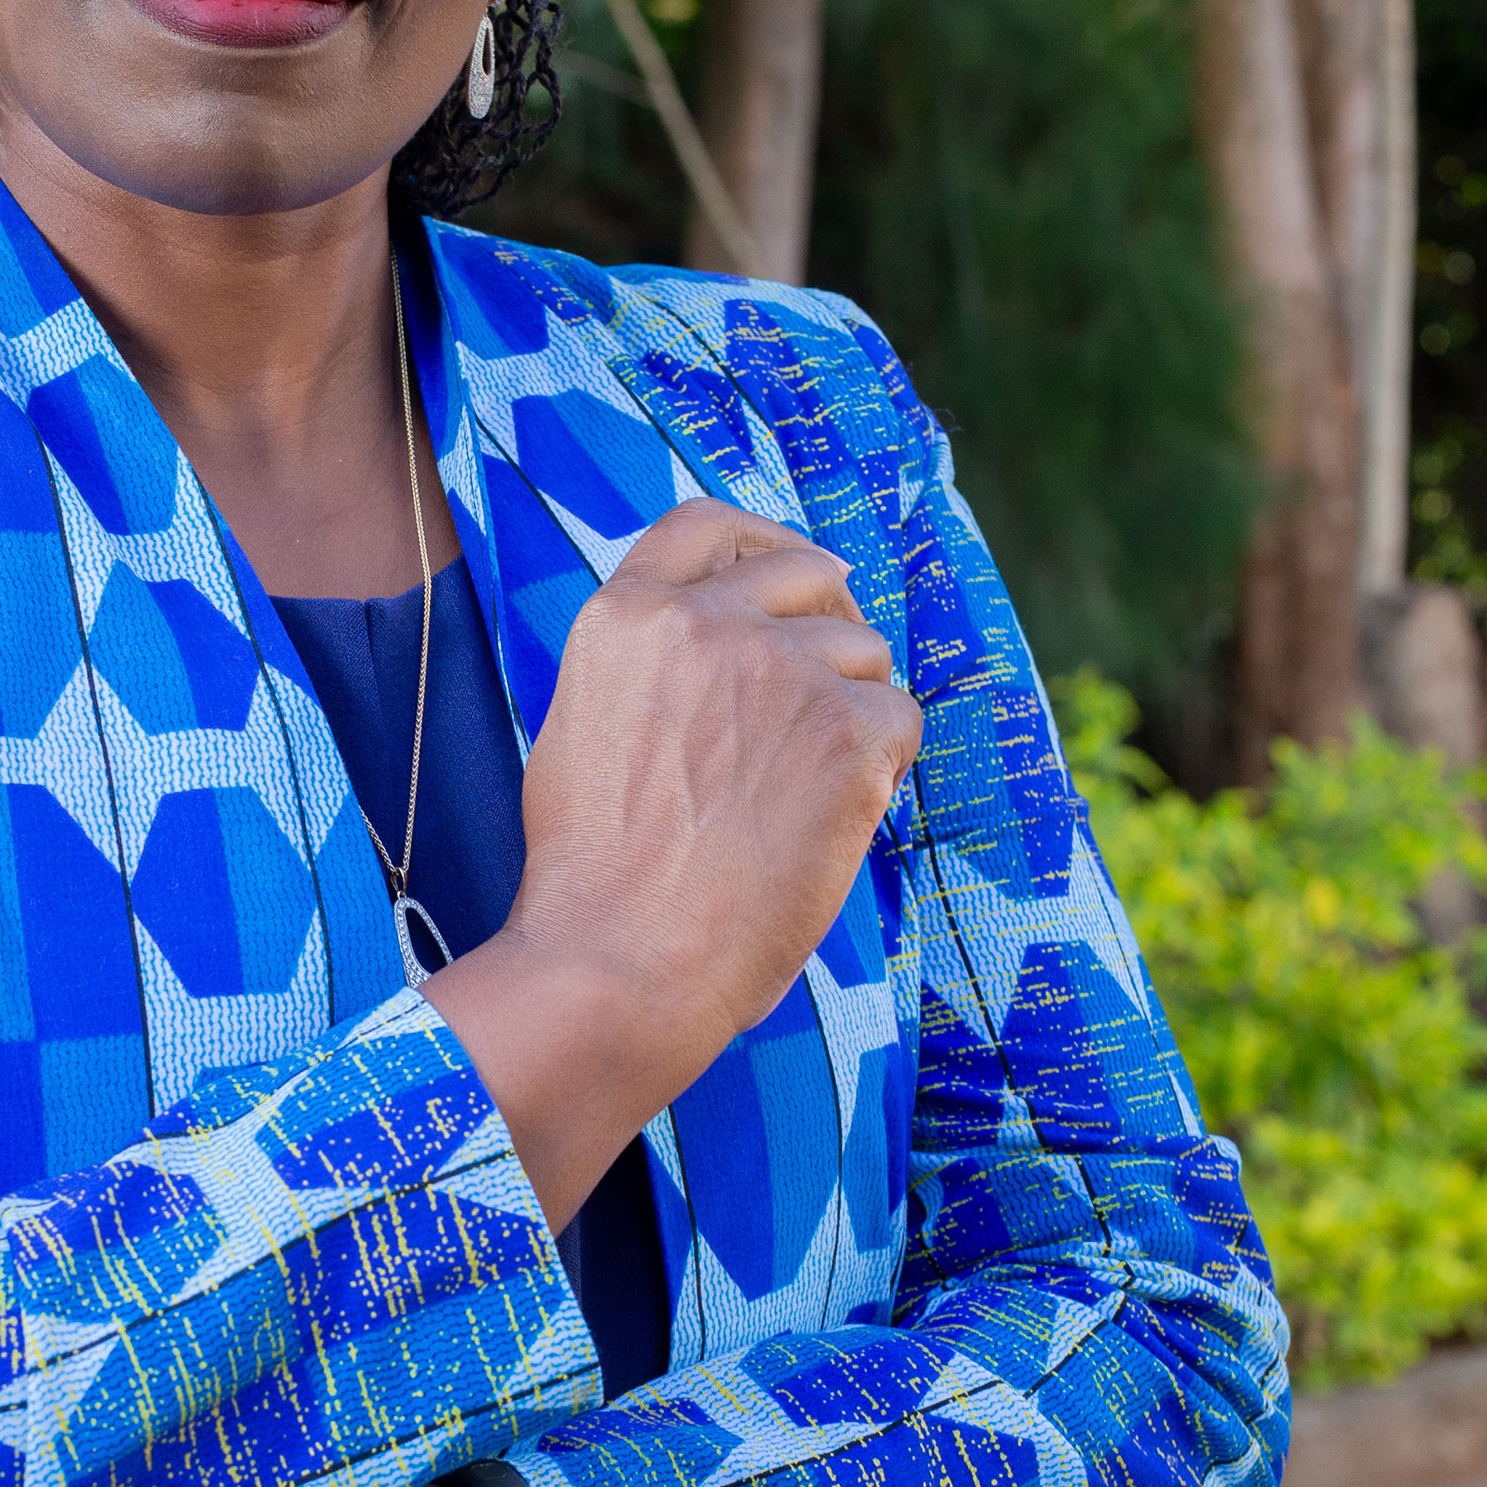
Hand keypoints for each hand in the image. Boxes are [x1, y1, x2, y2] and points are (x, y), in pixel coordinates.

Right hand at [427, 501, 920, 1226]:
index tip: (794, 578)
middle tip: (825, 700)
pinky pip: (900, 720)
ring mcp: (781, 669)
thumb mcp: (585, 724)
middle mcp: (704, 621)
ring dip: (852, 712)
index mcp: (625, 613)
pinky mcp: (847, 730)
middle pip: (808, 573)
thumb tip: (726, 636)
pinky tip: (835, 821)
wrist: (619, 960)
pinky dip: (883, 770)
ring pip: (863, 653)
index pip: (710, 525)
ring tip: (804, 794)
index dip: (762, 545)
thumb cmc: (595, 873)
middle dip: (828, 626)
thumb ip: (652, 661)